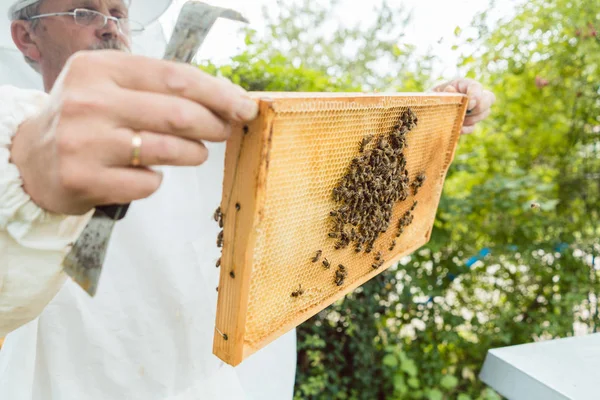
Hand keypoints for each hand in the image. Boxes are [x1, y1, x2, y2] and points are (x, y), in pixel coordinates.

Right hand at [10, 50, 257, 214]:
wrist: (32, 159)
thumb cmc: (87, 119)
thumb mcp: (112, 86)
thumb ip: (161, 87)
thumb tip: (226, 97)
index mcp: (99, 68)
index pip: (175, 76)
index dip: (218, 93)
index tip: (245, 106)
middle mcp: (89, 101)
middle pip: (178, 114)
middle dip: (214, 125)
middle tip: (224, 130)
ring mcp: (85, 142)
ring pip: (169, 150)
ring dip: (194, 154)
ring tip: (195, 153)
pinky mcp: (84, 179)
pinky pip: (148, 183)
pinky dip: (156, 180)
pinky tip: (145, 173)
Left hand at [432, 78, 495, 133]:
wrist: (423, 111)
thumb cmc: (428, 99)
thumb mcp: (432, 94)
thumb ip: (442, 92)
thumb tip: (451, 89)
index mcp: (462, 84)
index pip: (477, 87)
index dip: (476, 95)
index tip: (469, 104)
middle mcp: (471, 95)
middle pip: (489, 99)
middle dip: (480, 107)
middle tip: (467, 111)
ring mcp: (472, 109)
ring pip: (484, 113)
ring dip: (471, 119)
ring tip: (456, 118)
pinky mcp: (468, 122)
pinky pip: (473, 127)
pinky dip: (466, 129)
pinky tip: (457, 129)